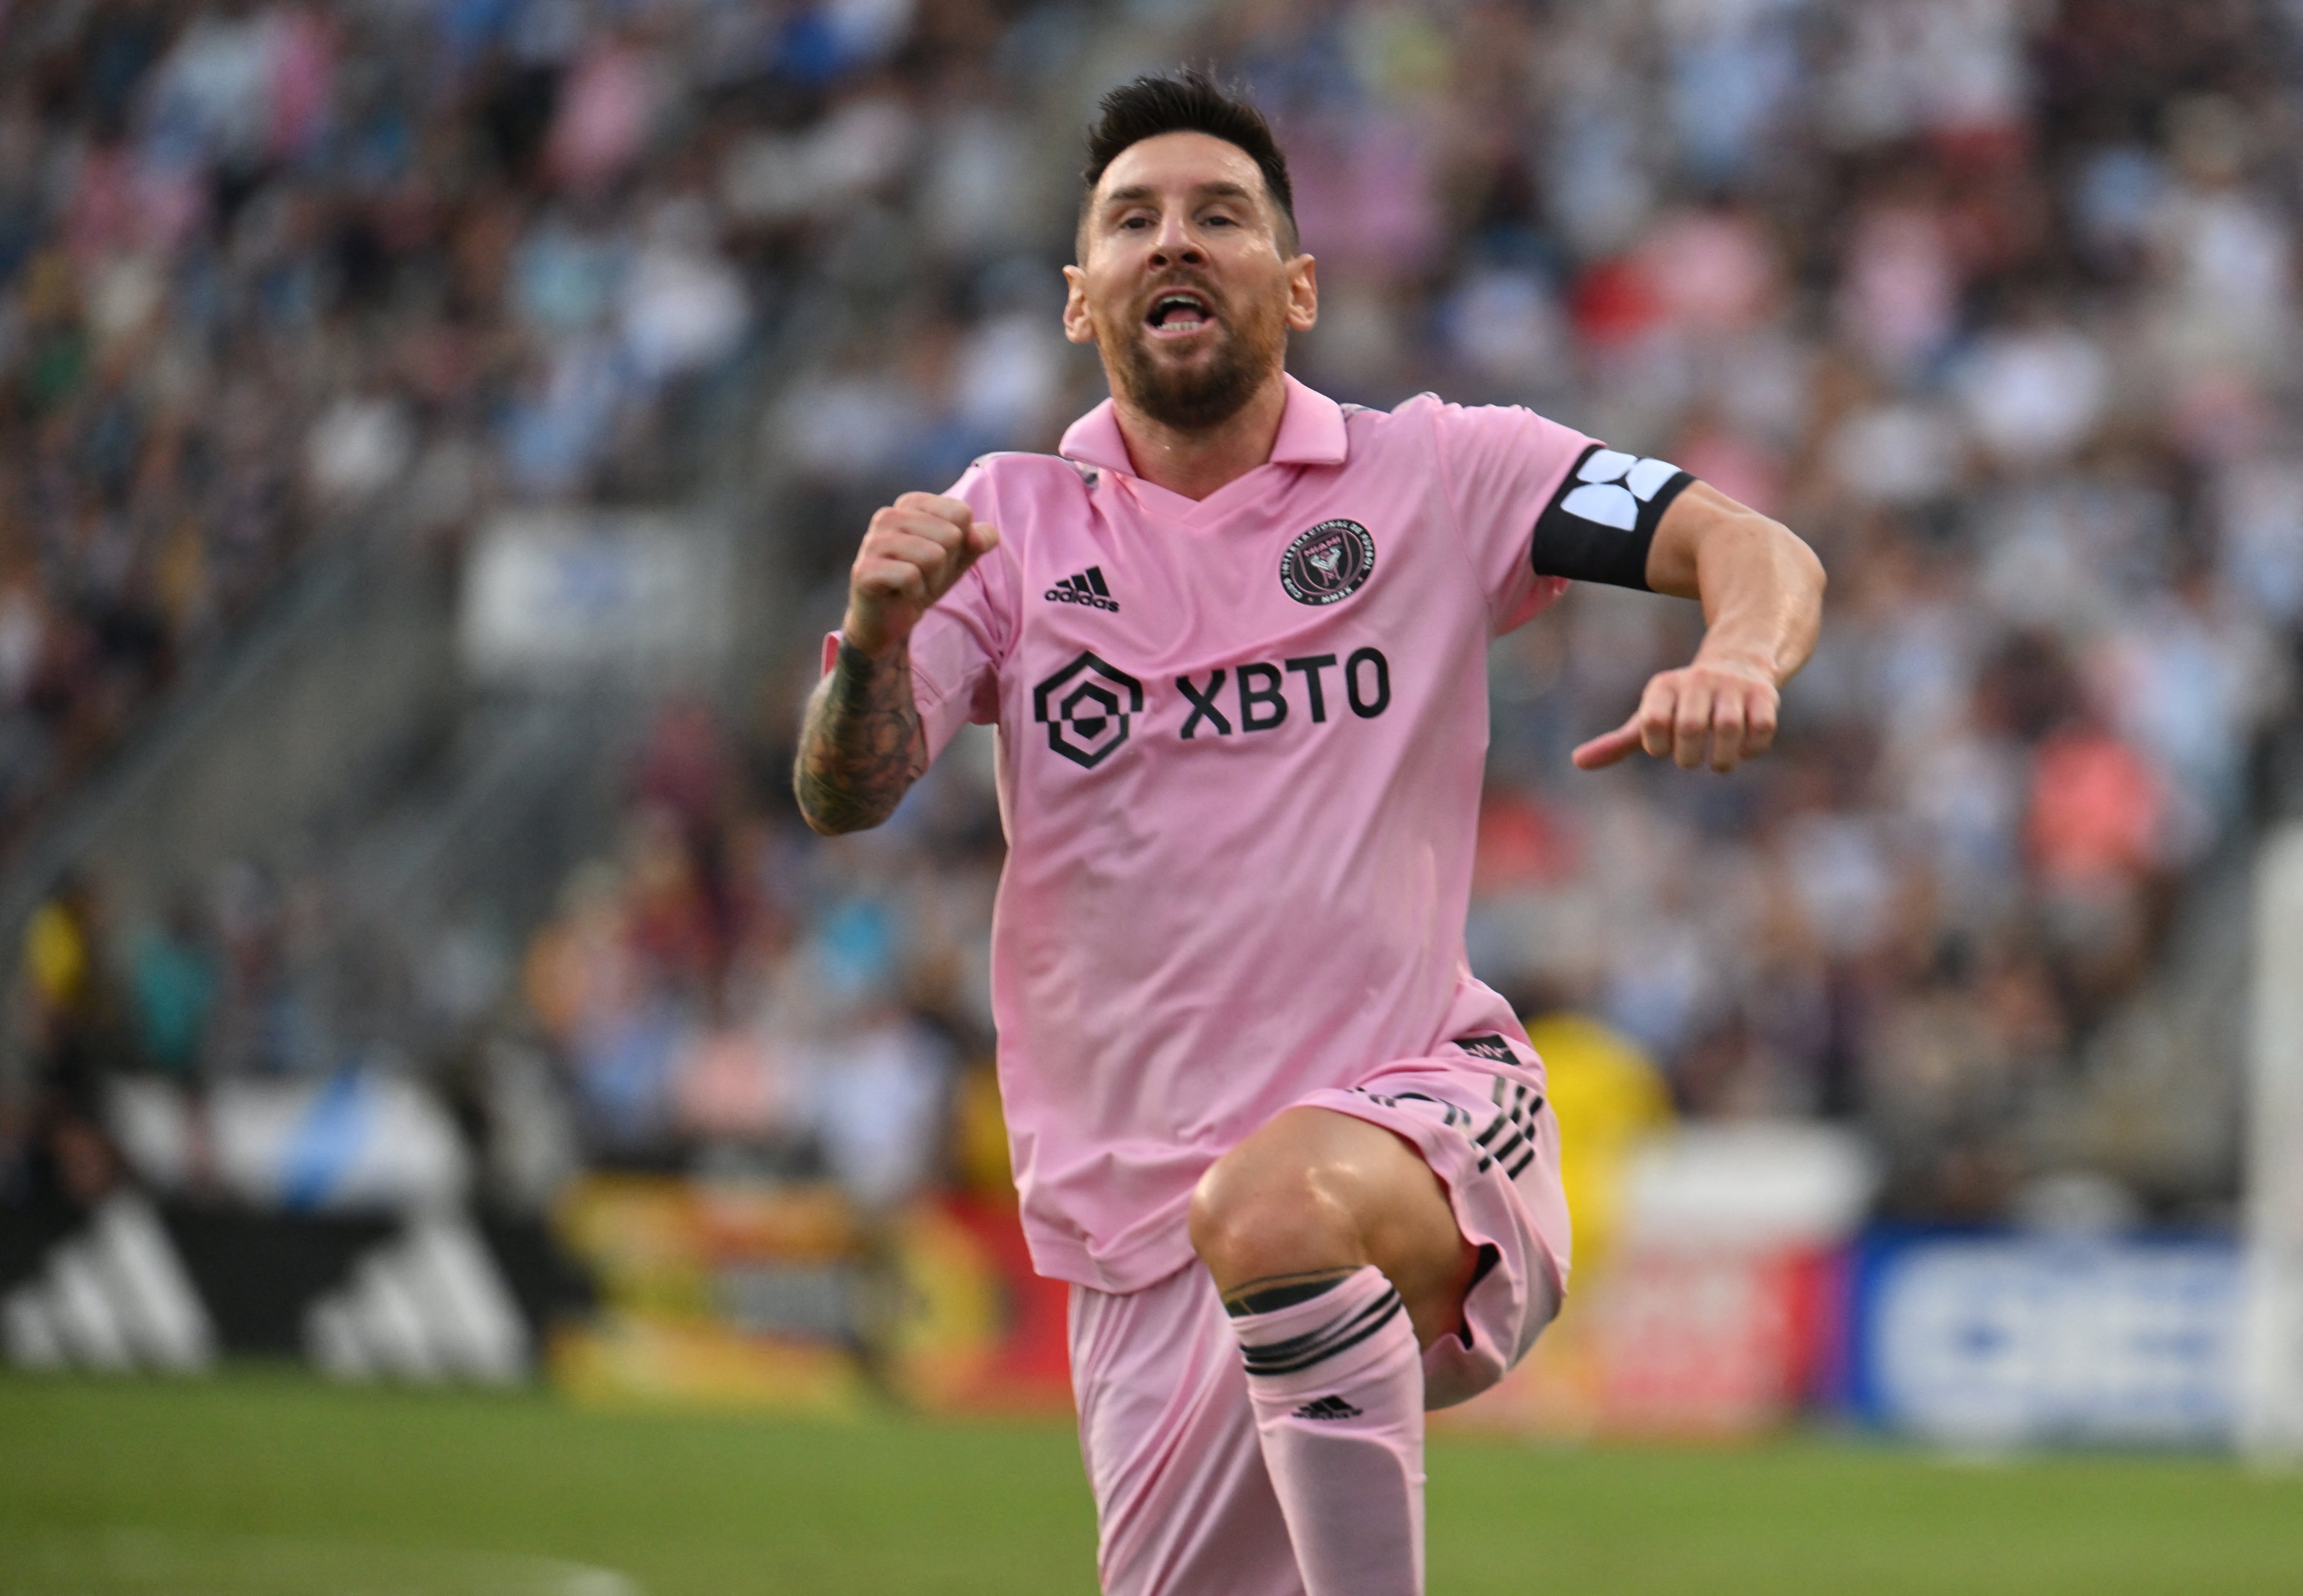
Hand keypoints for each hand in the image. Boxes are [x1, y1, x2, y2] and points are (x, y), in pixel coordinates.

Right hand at [843, 492, 1000, 656]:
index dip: (960, 543)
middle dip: (946, 564)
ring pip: (933, 556)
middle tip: (924, 574)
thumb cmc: (925, 579)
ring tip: (914, 584)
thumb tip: (982, 536)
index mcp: (911, 503)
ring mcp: (872, 541)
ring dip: (931, 580)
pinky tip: (902, 594)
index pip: (961, 512)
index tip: (939, 556)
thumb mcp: (959, 557)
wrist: (891, 617)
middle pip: (950, 535)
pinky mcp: (864, 570)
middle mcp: (888, 515)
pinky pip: (911, 577)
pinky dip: (915, 593)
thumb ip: (979, 540)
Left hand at [1571, 656, 1780, 773]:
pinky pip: (1762, 728)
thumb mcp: (1649, 716)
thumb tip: (1577, 762)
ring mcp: (1733, 687)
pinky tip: (1744, 750)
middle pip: (1690, 728)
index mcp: (1663, 686)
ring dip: (1721, 759)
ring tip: (1717, 762)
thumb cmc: (1683, 703)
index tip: (1662, 747)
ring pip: (1728, 728)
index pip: (1652, 722)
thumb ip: (1618, 742)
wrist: (1737, 662)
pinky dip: (1752, 749)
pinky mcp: (1765, 695)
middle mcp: (1697, 682)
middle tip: (1690, 758)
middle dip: (1688, 756)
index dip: (1656, 745)